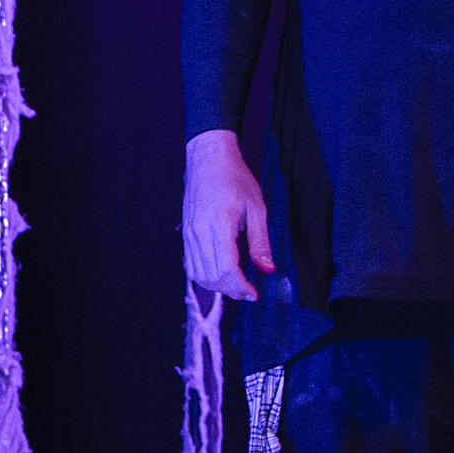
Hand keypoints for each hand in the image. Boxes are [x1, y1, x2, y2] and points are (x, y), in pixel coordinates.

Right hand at [182, 129, 273, 301]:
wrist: (208, 159)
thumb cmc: (235, 179)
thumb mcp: (257, 208)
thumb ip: (261, 242)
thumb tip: (268, 270)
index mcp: (219, 224)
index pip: (226, 268)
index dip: (241, 287)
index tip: (254, 293)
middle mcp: (199, 231)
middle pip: (212, 275)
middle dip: (231, 290)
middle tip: (248, 292)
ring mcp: (189, 233)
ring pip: (198, 274)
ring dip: (217, 286)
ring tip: (235, 285)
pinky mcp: (185, 233)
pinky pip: (191, 264)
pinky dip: (204, 276)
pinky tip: (219, 275)